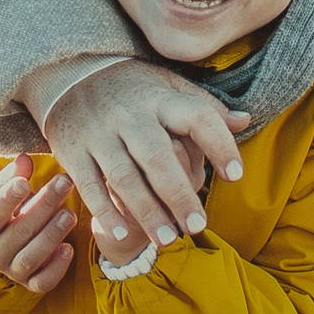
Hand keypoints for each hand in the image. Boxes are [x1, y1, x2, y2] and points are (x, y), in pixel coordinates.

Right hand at [0, 154, 77, 293]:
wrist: (8, 245)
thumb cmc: (9, 212)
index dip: (8, 199)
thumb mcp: (5, 192)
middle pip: (19, 232)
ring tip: (69, 214)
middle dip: (43, 206)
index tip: (25, 183)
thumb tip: (24, 159)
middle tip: (64, 183)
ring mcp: (13, 271)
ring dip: (51, 235)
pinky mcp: (31, 284)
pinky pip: (43, 282)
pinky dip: (56, 268)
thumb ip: (12, 176)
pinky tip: (69, 249)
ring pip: (30, 257)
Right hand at [42, 59, 249, 250]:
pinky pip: (89, 184)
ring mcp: (98, 132)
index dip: (219, 145)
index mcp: (160, 97)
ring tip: (168, 241)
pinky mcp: (72, 150)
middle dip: (179, 195)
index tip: (236, 175)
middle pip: (158, 157)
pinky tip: (123, 232)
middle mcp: (129, 114)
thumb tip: (245, 121)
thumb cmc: (133, 88)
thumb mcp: (169, 87)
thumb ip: (205, 106)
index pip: (197, 117)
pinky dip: (105, 210)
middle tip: (198, 226)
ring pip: (124, 176)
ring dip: (146, 211)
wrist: (69, 73)